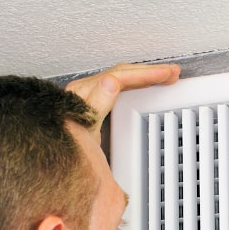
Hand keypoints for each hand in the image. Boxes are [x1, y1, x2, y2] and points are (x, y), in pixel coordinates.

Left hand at [65, 63, 179, 136]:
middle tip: (172, 73)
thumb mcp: (84, 128)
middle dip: (149, 72)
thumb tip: (111, 82)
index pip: (121, 76)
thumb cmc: (67, 147)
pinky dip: (134, 84)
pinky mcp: (92, 104)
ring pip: (121, 77)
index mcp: (85, 94)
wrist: (56, 157)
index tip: (166, 75)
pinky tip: (143, 86)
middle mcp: (85, 91)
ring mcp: (88, 96)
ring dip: (143, 75)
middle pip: (122, 73)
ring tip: (164, 76)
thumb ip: (97, 104)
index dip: (145, 74)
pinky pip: (117, 86)